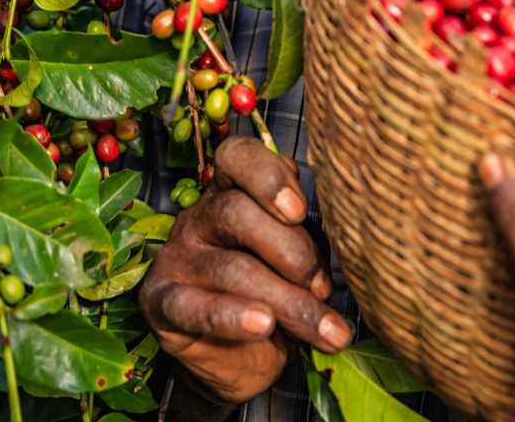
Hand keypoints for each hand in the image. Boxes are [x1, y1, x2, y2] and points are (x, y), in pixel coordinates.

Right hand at [140, 137, 352, 415]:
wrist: (238, 358)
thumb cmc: (274, 292)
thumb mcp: (297, 257)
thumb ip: (310, 239)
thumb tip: (351, 246)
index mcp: (230, 192)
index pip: (237, 157)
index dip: (267, 175)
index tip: (300, 210)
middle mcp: (199, 217)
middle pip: (236, 212)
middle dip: (292, 251)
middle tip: (323, 287)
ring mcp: (177, 260)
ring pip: (230, 266)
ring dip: (288, 301)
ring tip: (326, 331)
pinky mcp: (163, 304)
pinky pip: (193, 307)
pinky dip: (230, 317)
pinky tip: (263, 325)